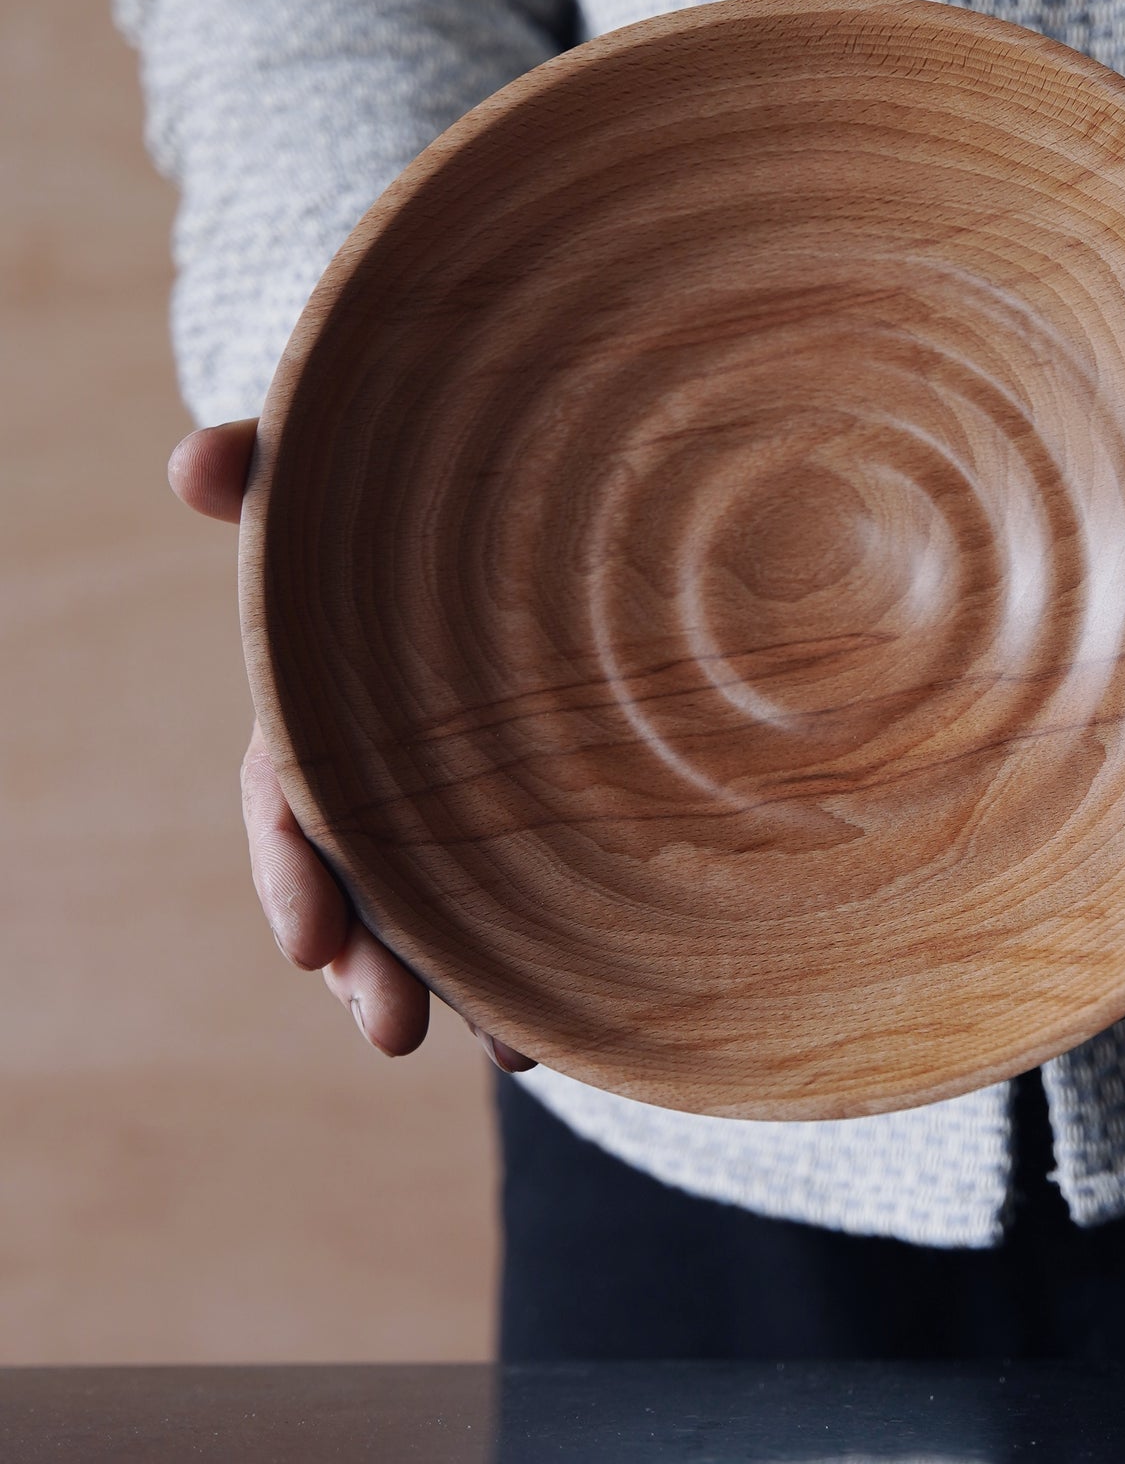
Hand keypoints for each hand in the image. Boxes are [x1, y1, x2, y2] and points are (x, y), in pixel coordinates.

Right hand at [168, 419, 534, 1071]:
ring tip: (504, 1047)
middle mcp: (385, 772)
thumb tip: (188, 458)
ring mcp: (456, 802)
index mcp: (325, 712)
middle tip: (387, 1025)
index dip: (292, 871)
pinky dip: (532, 967)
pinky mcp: (528, 817)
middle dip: (367, 963)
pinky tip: (556, 1023)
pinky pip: (520, 903)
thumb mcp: (336, 492)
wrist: (528, 526)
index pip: (290, 804)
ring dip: (455, 984)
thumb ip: (266, 472)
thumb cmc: (404, 516)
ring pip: (439, 913)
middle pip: (364, 883)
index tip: (303, 940)